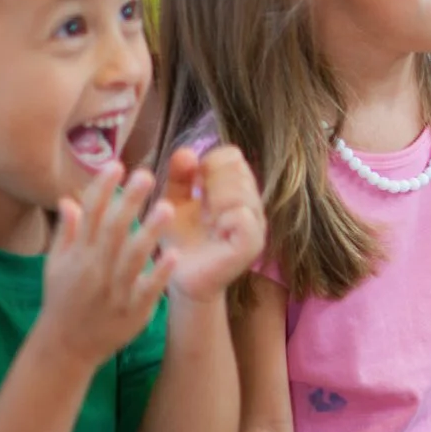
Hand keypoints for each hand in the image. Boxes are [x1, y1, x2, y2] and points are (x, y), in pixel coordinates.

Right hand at [35, 164, 174, 369]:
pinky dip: (159, 274)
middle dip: (128, 202)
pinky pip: (147, 290)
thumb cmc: (62, 300)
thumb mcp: (55, 266)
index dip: (102, 189)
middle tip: (147, 174)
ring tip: (168, 207)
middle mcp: (94, 269)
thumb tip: (69, 199)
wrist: (64, 347)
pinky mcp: (132, 310)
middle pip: (112, 230)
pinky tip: (174, 256)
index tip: (116, 164)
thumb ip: (66, 233)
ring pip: (132, 258)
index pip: (89, 215)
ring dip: (149, 232)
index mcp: (77, 255)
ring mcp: (114, 290)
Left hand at [159, 144, 266, 301]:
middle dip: (209, 182)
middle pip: (237, 168)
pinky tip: (213, 230)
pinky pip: (242, 215)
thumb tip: (186, 152)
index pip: (232, 155)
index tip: (192, 185)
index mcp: (236, 190)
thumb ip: (179, 177)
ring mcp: (257, 224)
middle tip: (198, 205)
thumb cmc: (181, 240)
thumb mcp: (173, 202)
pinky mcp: (252, 244)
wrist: (180, 279)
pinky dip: (222, 218)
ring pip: (240, 190)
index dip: (207, 163)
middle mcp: (252, 203)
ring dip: (214, 200)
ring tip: (205, 219)